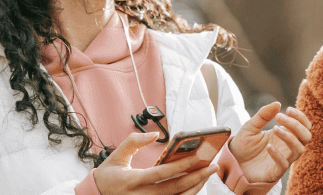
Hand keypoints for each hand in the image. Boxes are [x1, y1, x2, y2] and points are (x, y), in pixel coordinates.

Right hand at [93, 131, 218, 194]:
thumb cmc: (108, 175)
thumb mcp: (116, 156)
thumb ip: (134, 141)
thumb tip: (155, 134)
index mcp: (132, 180)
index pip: (162, 173)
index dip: (182, 165)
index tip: (199, 156)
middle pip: (174, 188)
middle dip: (197, 177)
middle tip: (213, 166)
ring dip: (195, 188)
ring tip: (208, 175)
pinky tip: (196, 186)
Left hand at [229, 102, 312, 182]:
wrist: (231, 163)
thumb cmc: (243, 145)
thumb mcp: (251, 126)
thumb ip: (263, 115)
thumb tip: (278, 103)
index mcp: (285, 134)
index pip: (304, 125)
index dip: (300, 117)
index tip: (287, 109)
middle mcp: (287, 147)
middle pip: (306, 136)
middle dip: (296, 125)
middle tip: (279, 117)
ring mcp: (283, 159)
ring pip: (299, 150)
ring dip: (290, 137)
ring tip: (274, 129)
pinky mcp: (275, 172)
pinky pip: (284, 164)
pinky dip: (278, 154)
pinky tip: (268, 147)